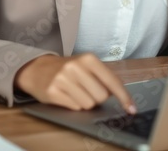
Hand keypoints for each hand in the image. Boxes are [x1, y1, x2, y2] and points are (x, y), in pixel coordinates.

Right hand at [14, 54, 135, 113]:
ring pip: (88, 104)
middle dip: (97, 98)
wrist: (36, 69)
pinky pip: (75, 108)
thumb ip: (102, 77)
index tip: (131, 108)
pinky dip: (74, 105)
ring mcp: (63, 79)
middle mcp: (75, 67)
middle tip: (86, 90)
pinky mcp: (53, 92)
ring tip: (74, 92)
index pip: (112, 81)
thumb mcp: (85, 65)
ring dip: (85, 102)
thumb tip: (121, 97)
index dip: (124, 97)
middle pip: (101, 97)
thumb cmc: (67, 69)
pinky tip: (66, 96)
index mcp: (88, 59)